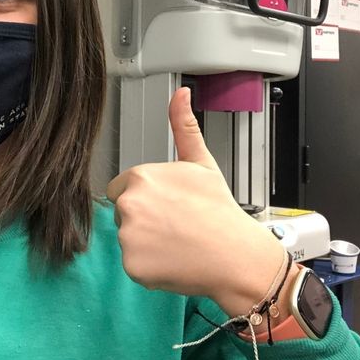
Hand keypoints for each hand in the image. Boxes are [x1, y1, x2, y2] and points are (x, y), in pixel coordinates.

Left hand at [106, 87, 288, 316]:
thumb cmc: (220, 211)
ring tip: (177, 242)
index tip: (170, 206)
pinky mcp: (132, 265)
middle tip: (176, 225)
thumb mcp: (202, 162)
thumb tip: (180, 93)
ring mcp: (129, 236)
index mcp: (141, 176)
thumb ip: (183, 126)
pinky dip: (149, 266)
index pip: (123, 187)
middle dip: (143, 219)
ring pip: (128, 238)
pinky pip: (133, 264)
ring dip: (145, 243)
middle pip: (123, 212)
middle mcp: (129, 204)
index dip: (147, 197)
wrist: (236, 255)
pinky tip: (173, 260)